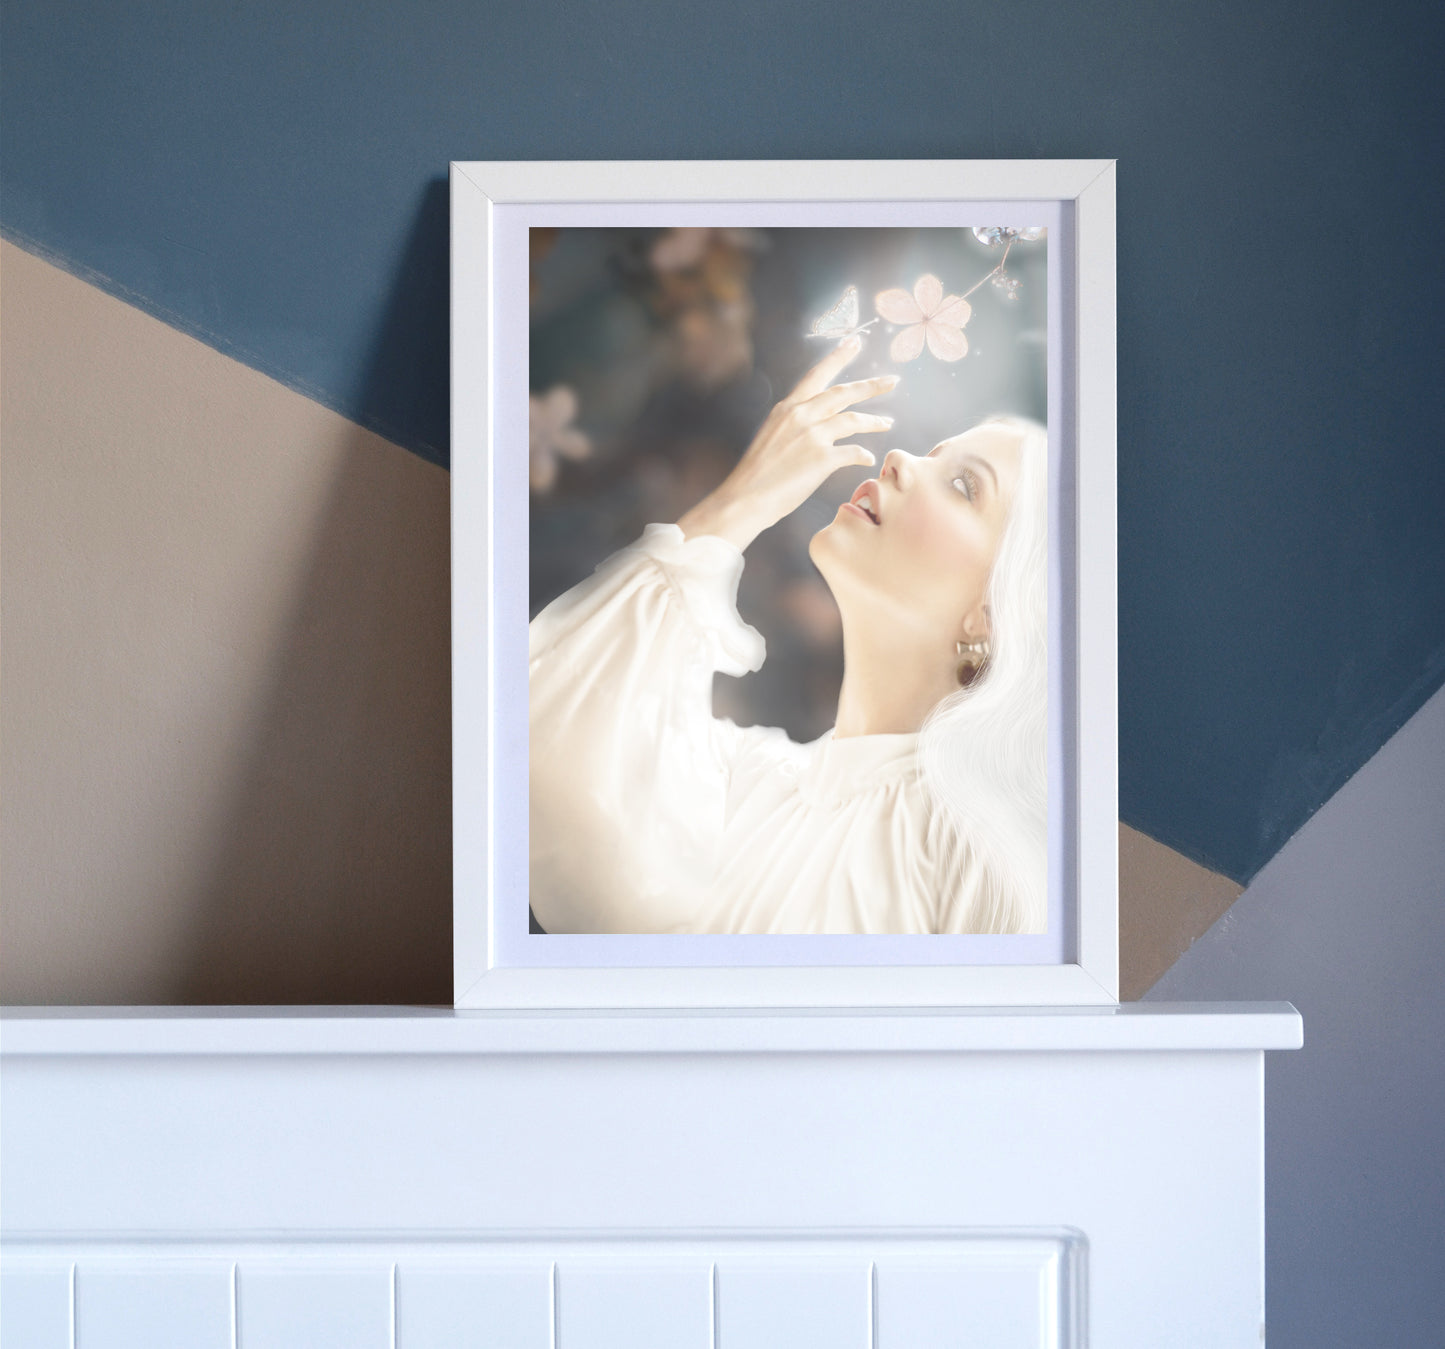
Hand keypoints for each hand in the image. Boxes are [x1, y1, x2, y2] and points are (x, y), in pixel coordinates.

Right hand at [677, 335, 897, 549]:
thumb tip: (815, 424)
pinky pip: (853, 452)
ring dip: (873, 420)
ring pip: (853, 420)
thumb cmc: (758, 473)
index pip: (818, 375)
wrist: (745, 499)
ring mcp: (812, 436)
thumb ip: (794, 423)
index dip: (839, 357)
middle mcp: (801, 415)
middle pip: (844, 393)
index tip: (856, 342)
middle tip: (892, 380)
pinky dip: (863, 454)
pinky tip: (868, 458)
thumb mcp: (772, 435)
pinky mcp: (821, 459)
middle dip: (871, 385)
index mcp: (788, 407)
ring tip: (887, 422)